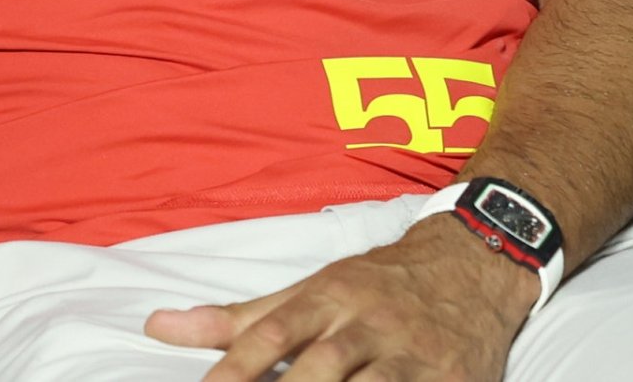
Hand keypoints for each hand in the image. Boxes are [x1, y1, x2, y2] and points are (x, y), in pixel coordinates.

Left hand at [142, 211, 537, 381]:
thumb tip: (158, 326)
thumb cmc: (380, 283)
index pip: (273, 334)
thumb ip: (237, 318)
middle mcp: (369, 323)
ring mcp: (412, 354)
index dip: (236, 370)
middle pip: (319, 368)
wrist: (474, 263)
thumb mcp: (311, 289)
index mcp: (330, 297)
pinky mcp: (450, 379)